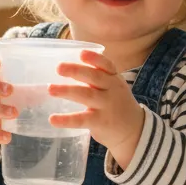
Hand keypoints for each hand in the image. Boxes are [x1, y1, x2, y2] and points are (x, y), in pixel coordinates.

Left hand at [47, 51, 144, 170]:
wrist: (135, 130)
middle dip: (76, 71)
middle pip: (95, 77)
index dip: (95, 59)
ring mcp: (106, 106)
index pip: (107, 65)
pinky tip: (53, 119)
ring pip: (86, 96)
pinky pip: (82, 120)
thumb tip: (65, 66)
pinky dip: (66, 120)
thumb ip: (96, 76)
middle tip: (59, 68)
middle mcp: (111, 90)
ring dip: (67, 91)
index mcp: (113, 78)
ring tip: (50, 89)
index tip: (82, 54)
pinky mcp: (100, 123)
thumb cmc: (117, 103)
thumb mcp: (113, 86)